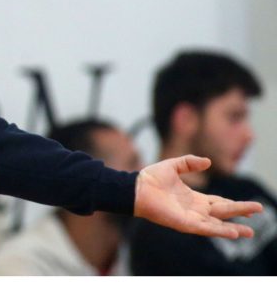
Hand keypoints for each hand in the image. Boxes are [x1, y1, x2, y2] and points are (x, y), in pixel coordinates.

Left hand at [134, 155, 262, 238]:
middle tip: (259, 211)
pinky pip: (205, 229)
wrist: (136, 187)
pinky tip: (232, 233)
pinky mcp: (184, 224)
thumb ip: (190, 163)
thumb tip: (208, 162)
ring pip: (217, 224)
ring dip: (233, 228)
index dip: (234, 204)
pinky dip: (219, 231)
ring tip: (250, 231)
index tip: (250, 207)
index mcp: (194, 198)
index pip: (219, 202)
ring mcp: (191, 218)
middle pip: (223, 213)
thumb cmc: (151, 178)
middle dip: (240, 212)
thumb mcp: (174, 165)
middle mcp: (195, 210)